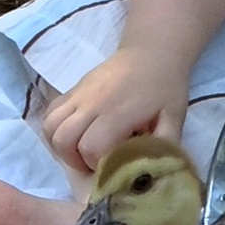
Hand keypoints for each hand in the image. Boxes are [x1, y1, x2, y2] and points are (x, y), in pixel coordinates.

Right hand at [39, 47, 188, 178]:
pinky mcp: (73, 89)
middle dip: (74, 160)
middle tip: (91, 164)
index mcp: (117, 112)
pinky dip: (54, 129)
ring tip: (79, 152)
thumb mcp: (174, 118)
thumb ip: (164, 146)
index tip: (111, 166)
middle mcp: (91, 103)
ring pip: (50, 126)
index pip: (91, 147)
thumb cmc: (165, 87)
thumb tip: (154, 171)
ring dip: (60, 146)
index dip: (97, 164)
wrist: (152, 53)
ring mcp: (78, 94)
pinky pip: (50, 112)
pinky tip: (73, 136)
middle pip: (63, 139)